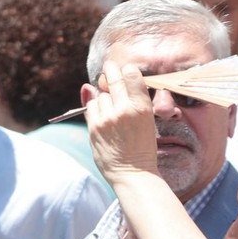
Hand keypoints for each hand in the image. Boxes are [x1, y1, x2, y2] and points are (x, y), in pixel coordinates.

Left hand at [85, 62, 161, 187]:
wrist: (133, 172)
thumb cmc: (142, 146)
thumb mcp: (146, 120)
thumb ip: (131, 99)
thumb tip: (113, 80)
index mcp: (142, 107)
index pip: (131, 74)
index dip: (126, 69)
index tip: (124, 69)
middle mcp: (124, 109)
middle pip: (112, 79)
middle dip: (110, 70)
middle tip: (109, 66)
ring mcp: (107, 118)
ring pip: (99, 95)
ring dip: (103, 97)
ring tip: (112, 109)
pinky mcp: (94, 126)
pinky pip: (91, 107)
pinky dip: (96, 108)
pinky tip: (104, 116)